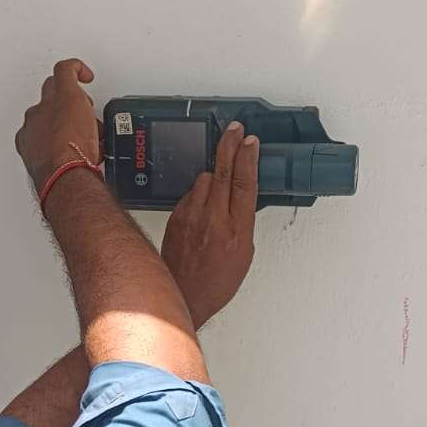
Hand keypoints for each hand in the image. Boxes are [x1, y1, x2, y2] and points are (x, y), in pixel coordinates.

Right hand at [15, 58, 98, 195]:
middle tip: (81, 123)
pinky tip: (86, 74)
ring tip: (87, 113)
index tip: (67, 135)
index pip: (39, 123)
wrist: (64, 172)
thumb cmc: (61, 175)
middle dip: (64, 110)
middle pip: (47, 102)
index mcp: (27, 138)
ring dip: (73, 100)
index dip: (56, 126)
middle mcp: (34, 119)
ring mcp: (48, 105)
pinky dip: (76, 68)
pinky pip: (66, 69)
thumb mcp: (56, 172)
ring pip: (57, 89)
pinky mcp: (65, 93)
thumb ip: (60, 164)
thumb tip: (76, 166)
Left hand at [161, 121, 258, 327]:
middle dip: (229, 145)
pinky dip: (198, 194)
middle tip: (234, 130)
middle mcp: (213, 220)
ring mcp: (191, 217)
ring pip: (204, 180)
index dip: (248, 157)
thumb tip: (241, 199)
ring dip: (213, 176)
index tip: (250, 141)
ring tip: (220, 180)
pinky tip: (202, 204)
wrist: (184, 296)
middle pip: (223, 171)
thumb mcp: (244, 254)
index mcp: (236, 230)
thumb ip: (242, 222)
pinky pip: (190, 193)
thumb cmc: (215, 282)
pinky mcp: (175, 217)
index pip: (244, 182)